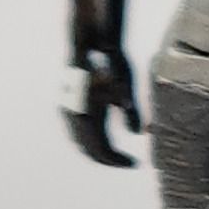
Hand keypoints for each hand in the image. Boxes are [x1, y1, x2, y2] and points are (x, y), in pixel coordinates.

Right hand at [64, 48, 141, 167]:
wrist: (87, 43)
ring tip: (118, 156)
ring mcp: (68, 110)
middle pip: (89, 149)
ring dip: (99, 151)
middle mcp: (74, 115)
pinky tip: (104, 141)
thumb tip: (140, 133)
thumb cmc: (112, 63)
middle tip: (128, 163)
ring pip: (80, 141)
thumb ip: (133, 110)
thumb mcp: (128, 87)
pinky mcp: (67, 104)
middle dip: (109, 159)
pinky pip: (77, 132)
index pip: (102, 149)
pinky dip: (90, 141)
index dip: (118, 160)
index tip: (135, 164)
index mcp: (89, 114)